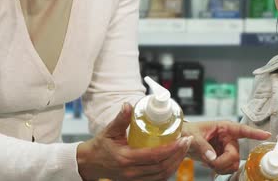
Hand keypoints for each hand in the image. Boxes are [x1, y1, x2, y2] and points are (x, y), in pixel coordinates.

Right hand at [76, 103, 192, 180]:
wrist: (89, 163)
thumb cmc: (100, 146)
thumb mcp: (109, 131)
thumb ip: (121, 119)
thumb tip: (129, 105)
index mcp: (126, 159)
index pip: (154, 156)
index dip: (172, 148)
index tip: (183, 139)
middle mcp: (131, 172)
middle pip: (162, 167)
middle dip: (178, 155)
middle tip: (187, 141)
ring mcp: (134, 180)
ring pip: (162, 175)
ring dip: (176, 163)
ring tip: (183, 149)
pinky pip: (157, 178)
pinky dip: (168, 170)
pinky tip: (174, 159)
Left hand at [182, 121, 270, 174]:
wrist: (182, 141)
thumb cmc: (187, 132)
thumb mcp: (192, 136)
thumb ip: (202, 146)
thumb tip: (212, 157)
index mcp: (223, 128)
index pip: (242, 130)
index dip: (255, 133)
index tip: (267, 135)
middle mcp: (228, 138)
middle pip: (235, 155)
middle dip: (223, 162)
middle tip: (210, 162)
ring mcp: (227, 149)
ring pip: (233, 163)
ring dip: (221, 167)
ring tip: (209, 162)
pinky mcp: (224, 158)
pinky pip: (228, 168)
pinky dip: (220, 170)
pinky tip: (211, 165)